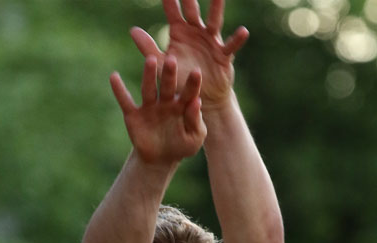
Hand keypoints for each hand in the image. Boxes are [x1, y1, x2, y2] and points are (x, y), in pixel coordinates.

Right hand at [110, 54, 205, 165]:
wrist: (159, 160)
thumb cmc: (181, 147)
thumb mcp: (194, 139)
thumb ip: (196, 122)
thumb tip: (196, 102)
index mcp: (182, 105)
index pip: (189, 92)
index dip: (192, 83)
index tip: (197, 72)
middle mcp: (166, 101)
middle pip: (168, 85)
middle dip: (169, 73)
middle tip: (171, 59)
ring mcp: (149, 106)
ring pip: (149, 88)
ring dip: (149, 75)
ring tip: (150, 60)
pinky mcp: (133, 115)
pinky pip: (125, 101)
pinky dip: (119, 90)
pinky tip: (114, 76)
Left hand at [130, 0, 248, 109]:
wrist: (200, 99)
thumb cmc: (180, 81)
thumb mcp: (162, 65)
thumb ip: (149, 48)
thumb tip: (133, 30)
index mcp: (179, 32)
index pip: (173, 9)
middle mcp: (196, 32)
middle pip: (193, 9)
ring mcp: (211, 41)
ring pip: (214, 21)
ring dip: (216, 8)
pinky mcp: (223, 56)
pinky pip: (231, 46)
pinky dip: (237, 39)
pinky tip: (243, 31)